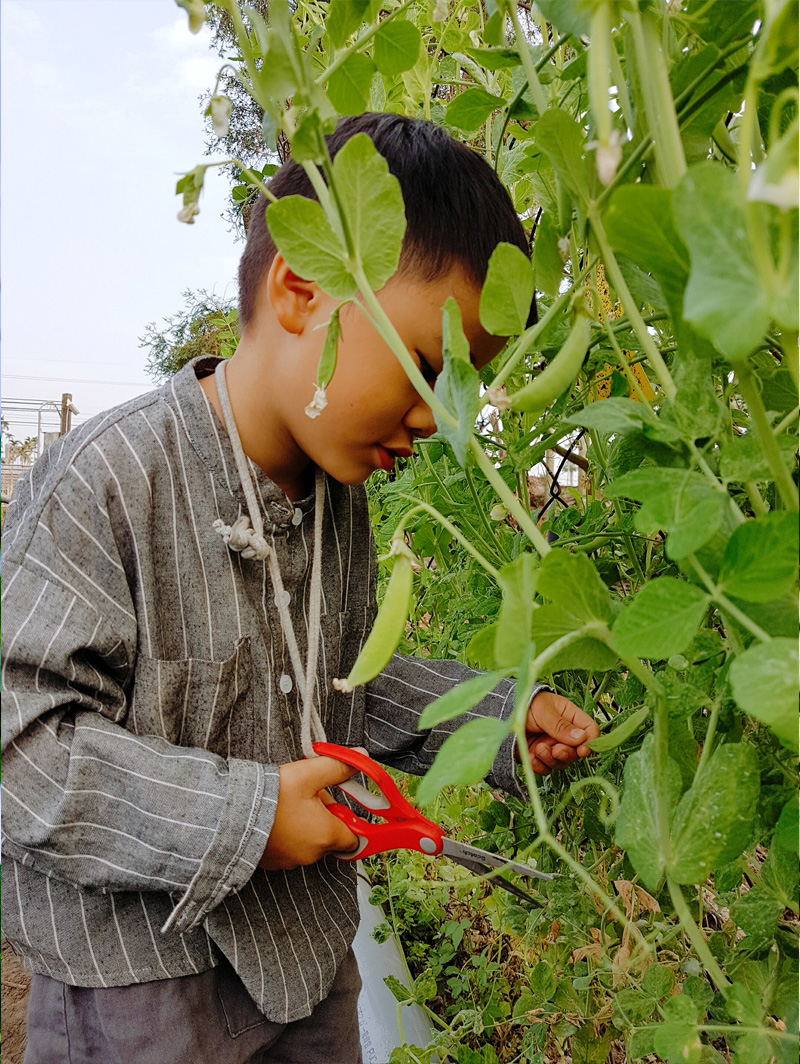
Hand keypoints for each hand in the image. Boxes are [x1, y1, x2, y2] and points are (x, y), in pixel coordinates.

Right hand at [259, 753, 362, 869]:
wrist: (232, 814)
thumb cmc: (272, 797)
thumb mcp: (308, 774)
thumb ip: (337, 767)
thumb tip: (361, 758)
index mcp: (326, 835)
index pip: (354, 838)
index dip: (349, 820)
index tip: (338, 805)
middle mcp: (312, 854)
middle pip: (330, 837)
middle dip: (324, 817)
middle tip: (308, 796)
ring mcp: (291, 861)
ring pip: (309, 843)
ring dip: (305, 826)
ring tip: (288, 804)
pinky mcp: (273, 863)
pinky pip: (289, 849)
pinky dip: (287, 836)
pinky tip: (276, 818)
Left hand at [521, 689, 599, 775]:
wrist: (500, 713)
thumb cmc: (525, 704)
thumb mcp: (544, 710)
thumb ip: (561, 725)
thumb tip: (582, 738)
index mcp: (570, 717)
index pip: (590, 731)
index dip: (589, 742)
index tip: (582, 750)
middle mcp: (564, 735)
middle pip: (577, 752)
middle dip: (567, 754)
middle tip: (556, 750)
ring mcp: (551, 747)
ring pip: (561, 763)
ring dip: (551, 760)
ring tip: (538, 749)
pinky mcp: (538, 758)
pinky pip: (545, 769)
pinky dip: (539, 766)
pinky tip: (530, 757)